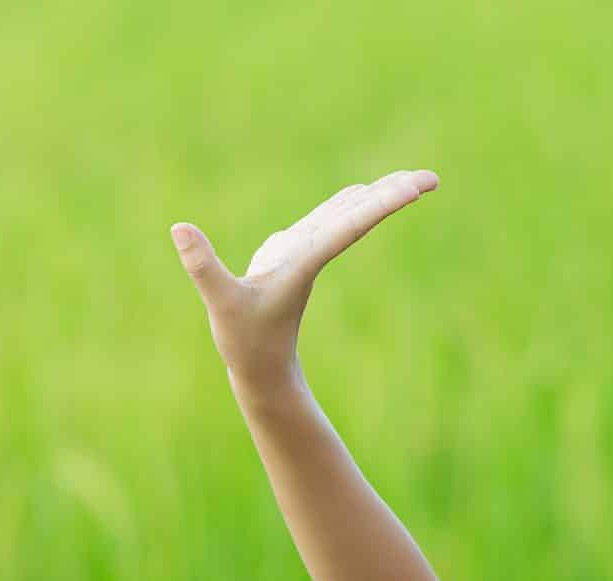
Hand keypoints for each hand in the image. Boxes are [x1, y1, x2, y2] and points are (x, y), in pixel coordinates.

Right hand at [170, 169, 439, 395]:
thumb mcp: (221, 304)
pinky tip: (360, 194)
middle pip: (360, 216)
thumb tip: (180, 229)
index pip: (350, 226)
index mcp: (305, 263)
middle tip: (433, 178)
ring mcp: (305, 255)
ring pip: (348, 217)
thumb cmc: (243, 341)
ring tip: (411, 180)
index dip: (381, 204)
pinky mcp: (293, 257)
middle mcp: (313, 254)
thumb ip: (203, 268)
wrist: (260, 371)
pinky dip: (348, 205)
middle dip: (394, 194)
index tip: (415, 189)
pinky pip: (328, 223)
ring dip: (377, 196)